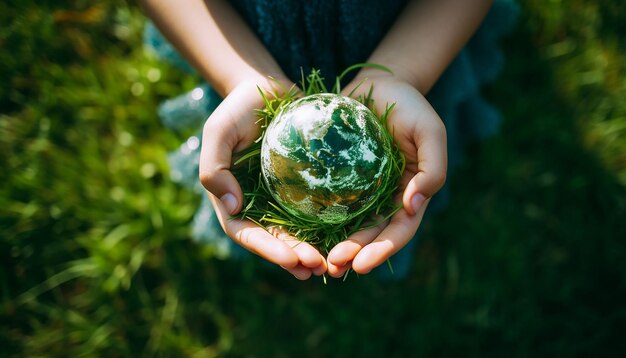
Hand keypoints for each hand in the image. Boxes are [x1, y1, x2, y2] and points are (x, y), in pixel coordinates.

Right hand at [199, 79, 326, 279]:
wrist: (267, 89)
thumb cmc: (238, 108)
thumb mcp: (218, 131)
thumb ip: (214, 167)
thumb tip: (231, 207)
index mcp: (231, 197)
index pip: (245, 231)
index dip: (267, 249)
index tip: (292, 258)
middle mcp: (255, 204)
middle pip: (272, 239)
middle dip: (293, 257)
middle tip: (316, 267)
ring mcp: (279, 197)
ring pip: (294, 233)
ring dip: (309, 251)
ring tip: (329, 266)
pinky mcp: (301, 187)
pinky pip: (312, 213)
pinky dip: (325, 230)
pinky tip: (343, 241)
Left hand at [327, 75, 447, 276]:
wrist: (378, 83)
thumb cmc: (409, 105)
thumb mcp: (430, 131)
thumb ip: (434, 168)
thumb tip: (413, 206)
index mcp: (411, 192)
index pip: (400, 229)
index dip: (382, 250)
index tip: (361, 265)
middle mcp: (386, 196)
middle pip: (372, 234)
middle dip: (355, 254)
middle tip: (334, 267)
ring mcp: (361, 189)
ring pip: (350, 225)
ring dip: (337, 245)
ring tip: (319, 262)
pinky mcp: (337, 178)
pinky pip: (328, 203)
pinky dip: (319, 221)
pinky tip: (303, 235)